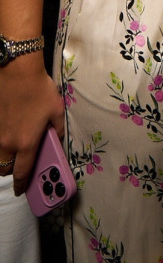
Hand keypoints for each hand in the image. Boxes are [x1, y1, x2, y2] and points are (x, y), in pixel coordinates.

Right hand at [0, 57, 64, 195]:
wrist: (17, 72)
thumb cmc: (39, 90)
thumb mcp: (56, 110)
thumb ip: (57, 129)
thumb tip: (57, 137)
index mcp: (26, 143)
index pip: (22, 172)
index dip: (22, 184)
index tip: (22, 190)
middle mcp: (8, 142)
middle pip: (4, 168)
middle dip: (11, 171)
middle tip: (19, 167)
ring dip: (3, 159)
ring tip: (13, 152)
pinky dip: (0, 143)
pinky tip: (9, 132)